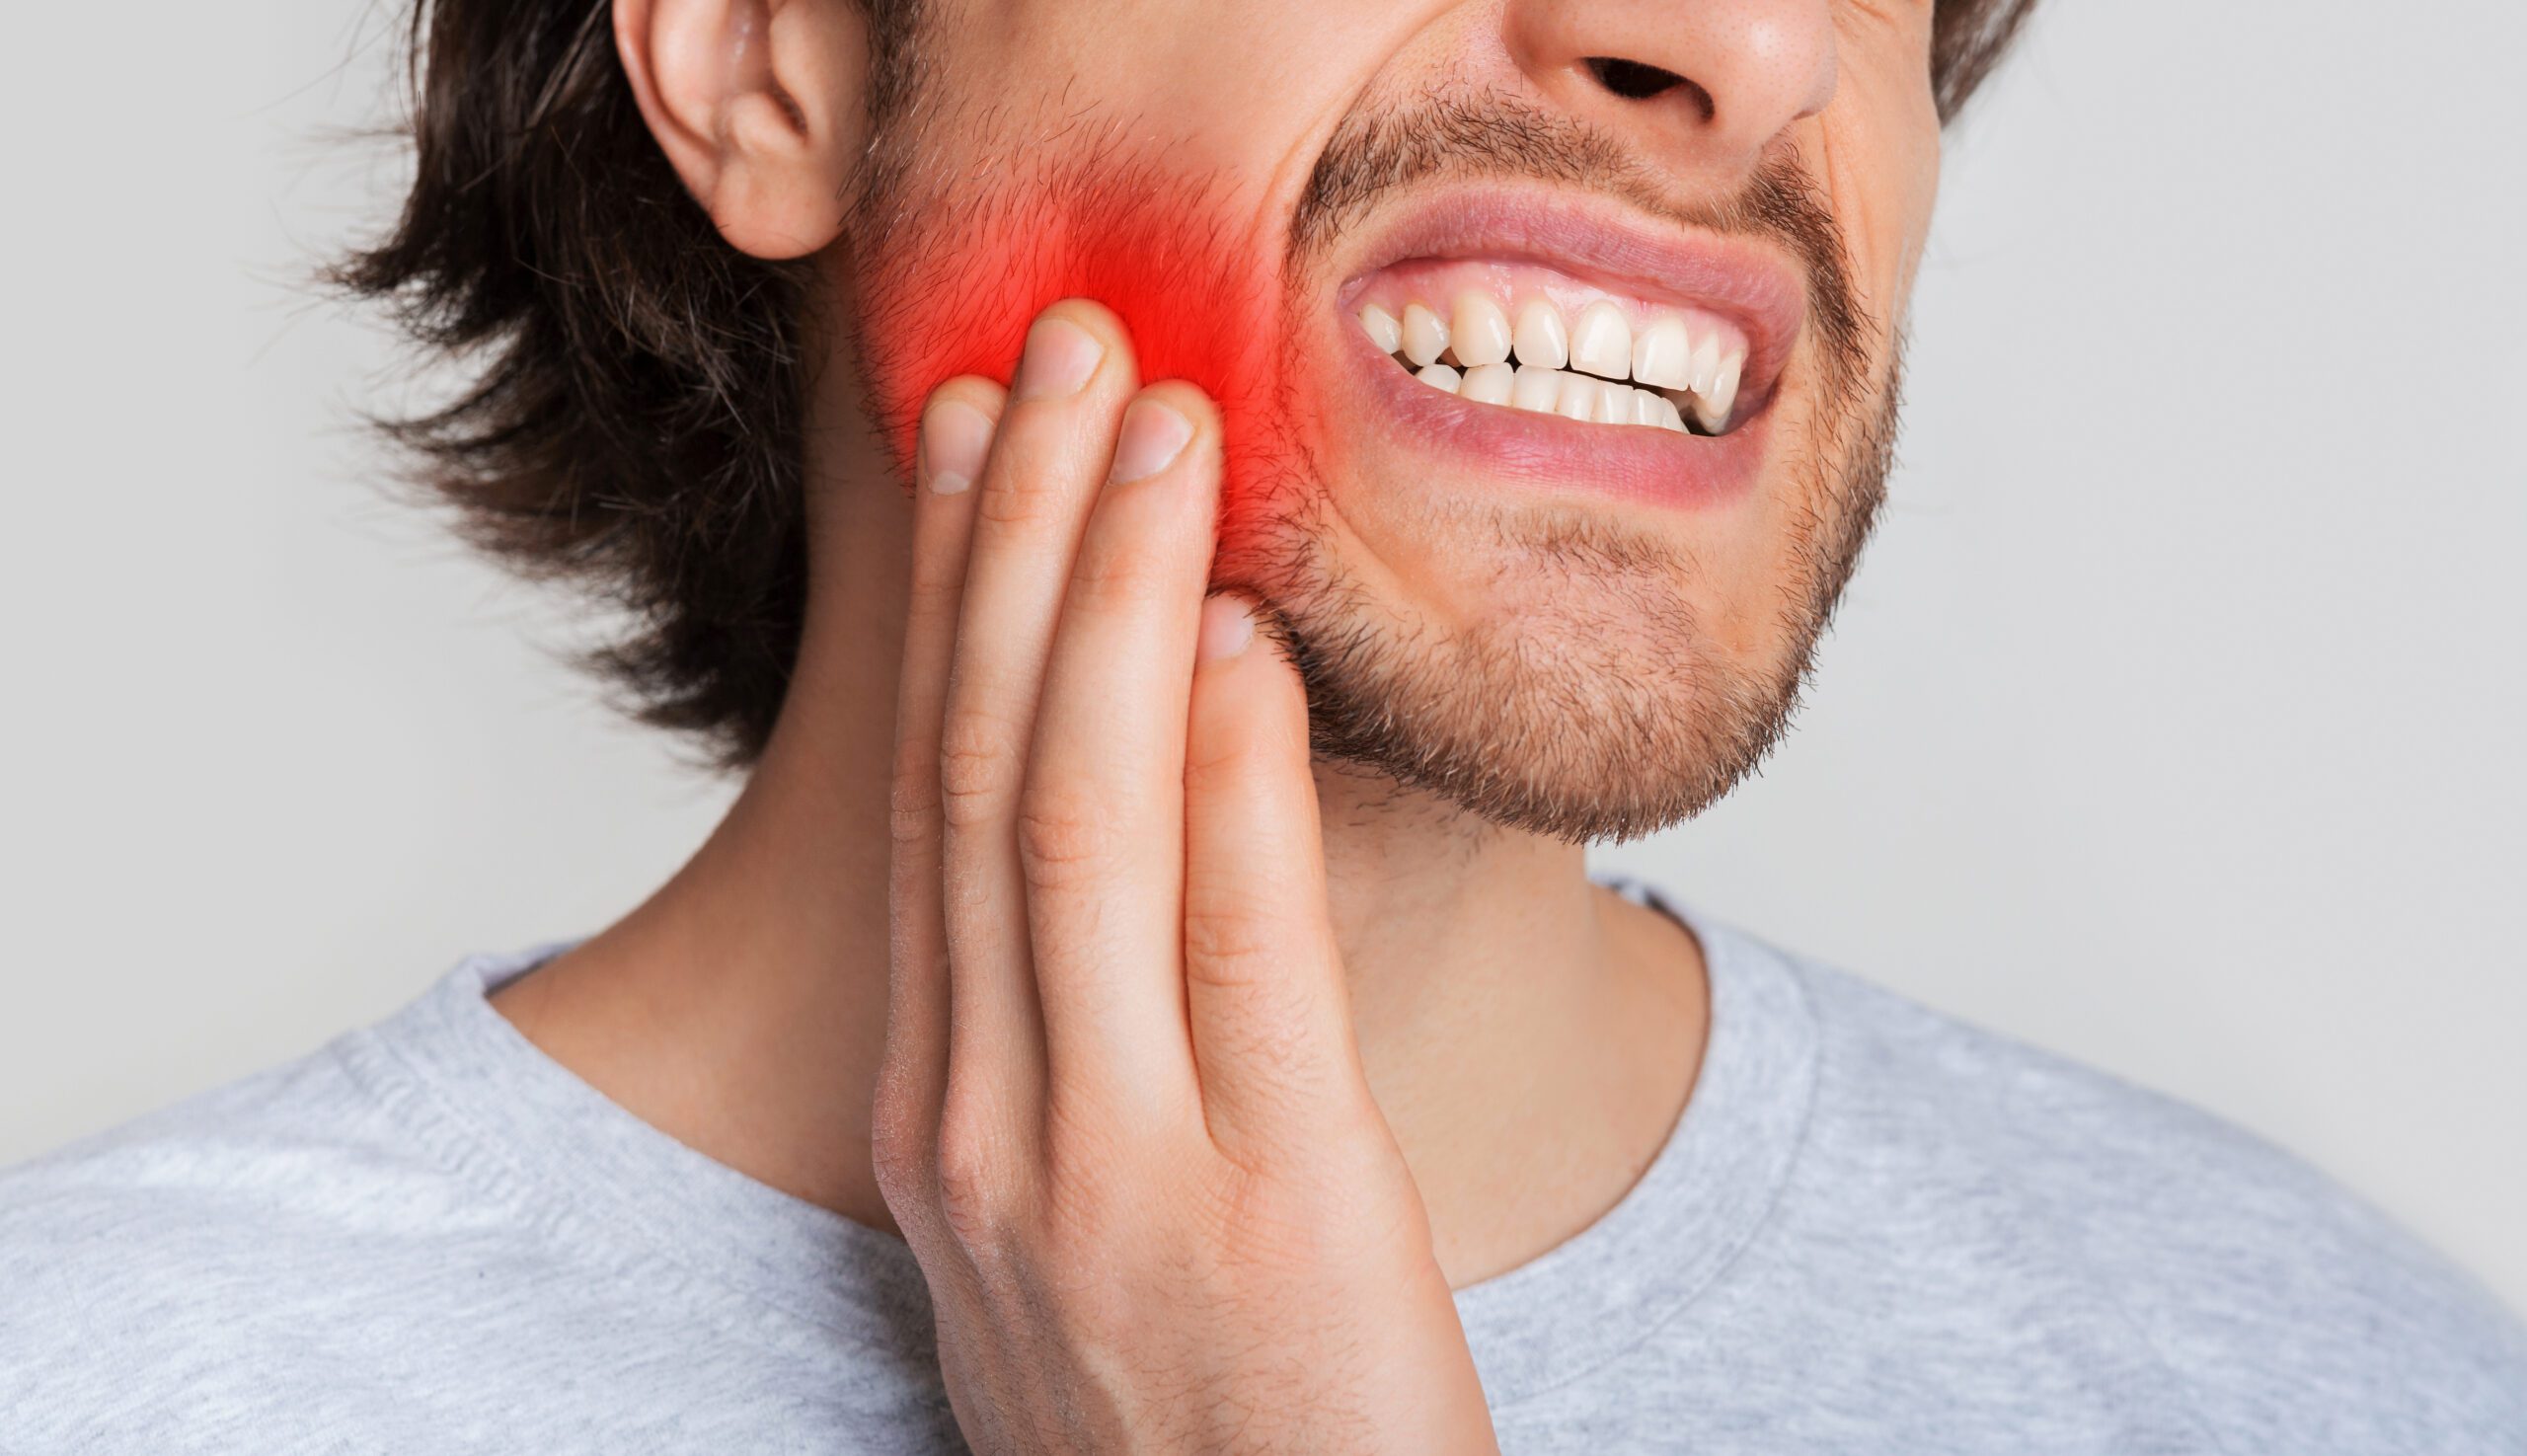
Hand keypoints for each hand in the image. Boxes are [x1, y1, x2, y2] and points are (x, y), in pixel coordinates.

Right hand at [873, 299, 1498, 1454]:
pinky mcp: (1262, 1212)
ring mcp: (1105, 1173)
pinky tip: (1243, 634)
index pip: (937, 811)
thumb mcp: (1091, 1224)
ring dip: (1111, 602)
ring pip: (1076, 830)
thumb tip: (1159, 817)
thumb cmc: (1202, 1423)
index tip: (985, 444)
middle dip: (1019, 545)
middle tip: (1062, 351)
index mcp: (951, 1125)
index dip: (959, 604)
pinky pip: (1232, 951)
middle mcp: (990, 1131)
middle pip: (984, 778)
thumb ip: (1090, 1044)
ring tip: (1153, 423)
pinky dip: (1233, 775)